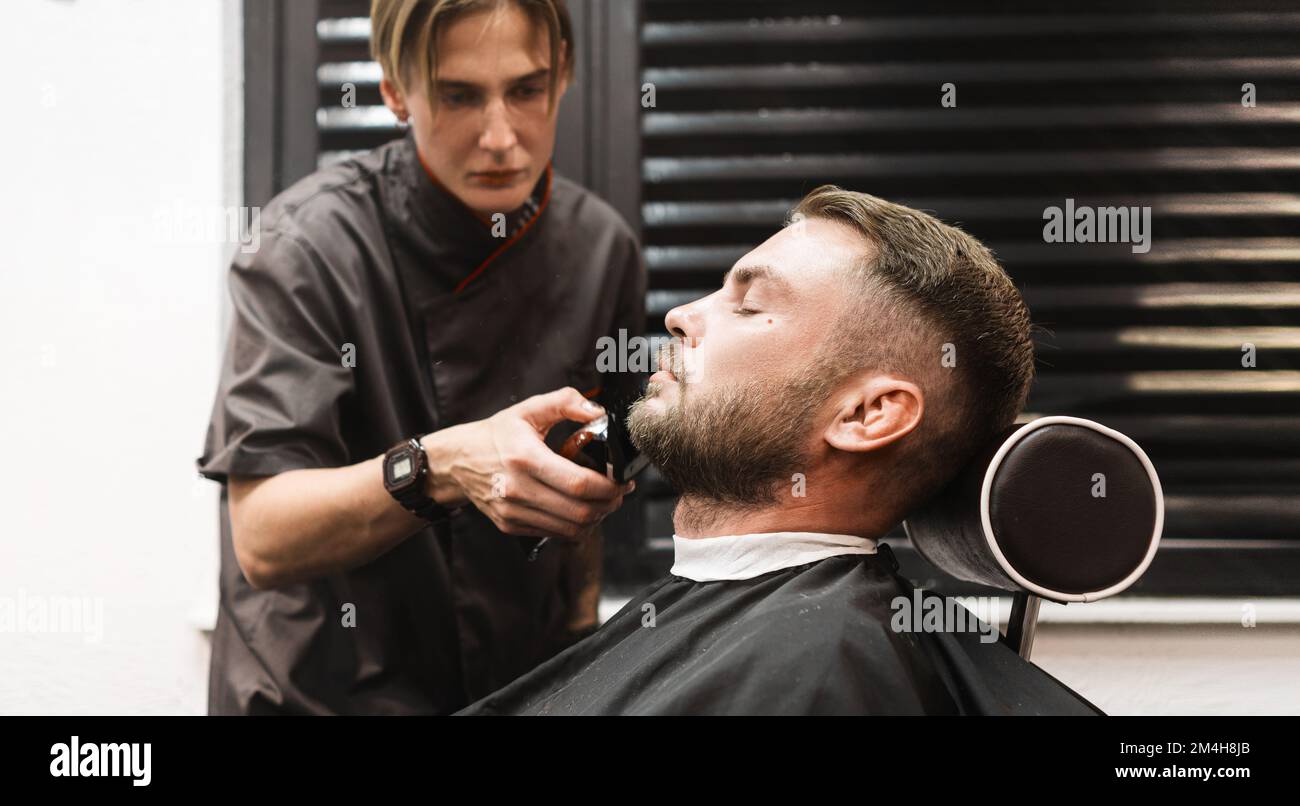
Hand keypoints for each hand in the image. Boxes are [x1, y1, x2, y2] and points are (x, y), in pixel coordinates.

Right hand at [424, 388, 633, 539]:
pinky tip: (581, 508)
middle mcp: (518, 489)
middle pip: (580, 511)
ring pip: (571, 528)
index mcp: (525, 458)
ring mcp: (513, 512)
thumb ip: (565, 402)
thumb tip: (598, 413)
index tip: (623, 480)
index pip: (578, 484)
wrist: (457, 461)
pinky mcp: (511, 526)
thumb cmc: (496, 435)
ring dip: (597, 518)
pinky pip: (555, 533)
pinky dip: (576, 525)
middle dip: (609, 504)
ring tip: (604, 500)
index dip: (609, 487)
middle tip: (619, 492)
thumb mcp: (528, 409)